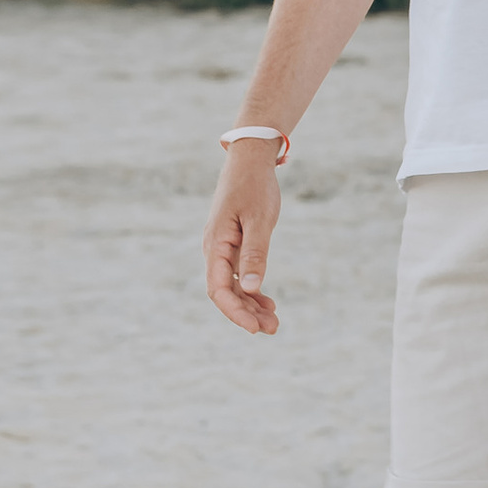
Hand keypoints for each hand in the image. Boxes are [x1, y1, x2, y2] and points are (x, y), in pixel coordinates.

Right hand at [204, 141, 282, 335]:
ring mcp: (222, 247)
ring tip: (273, 322)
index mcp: (215, 245)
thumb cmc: (255, 186)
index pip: (219, 290)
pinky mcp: (232, 243)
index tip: (254, 328)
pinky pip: (238, 273)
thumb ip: (255, 253)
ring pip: (233, 285)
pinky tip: (267, 301)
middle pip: (225, 292)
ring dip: (250, 304)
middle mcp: (214, 250)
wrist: (250, 158)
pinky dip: (252, 289)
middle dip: (246, 313)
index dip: (236, 312)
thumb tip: (251, 288)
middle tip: (272, 329)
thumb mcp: (259, 220)